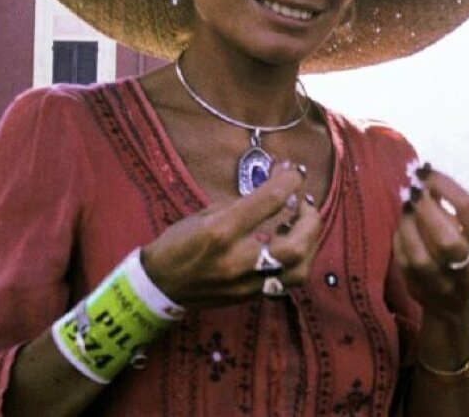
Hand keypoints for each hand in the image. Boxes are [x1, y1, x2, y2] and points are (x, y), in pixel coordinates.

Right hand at [140, 161, 320, 307]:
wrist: (158, 287)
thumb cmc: (179, 243)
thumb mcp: (207, 213)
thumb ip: (245, 202)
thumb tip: (278, 182)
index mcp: (223, 230)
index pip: (270, 201)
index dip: (290, 181)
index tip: (296, 172)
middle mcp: (239, 259)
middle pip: (296, 244)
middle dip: (310, 220)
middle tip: (305, 204)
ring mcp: (248, 282)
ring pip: (299, 268)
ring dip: (310, 243)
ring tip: (303, 226)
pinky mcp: (251, 296)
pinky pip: (288, 281)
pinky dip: (299, 260)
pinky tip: (294, 246)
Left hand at [392, 164, 468, 320]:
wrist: (456, 307)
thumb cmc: (462, 256)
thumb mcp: (466, 232)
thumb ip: (447, 205)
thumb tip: (424, 174)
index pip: (468, 210)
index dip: (444, 185)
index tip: (425, 173)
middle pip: (447, 240)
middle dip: (426, 210)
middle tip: (413, 191)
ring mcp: (444, 284)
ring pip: (421, 257)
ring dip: (408, 226)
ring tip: (405, 208)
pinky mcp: (421, 291)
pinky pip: (405, 263)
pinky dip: (399, 240)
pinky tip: (401, 226)